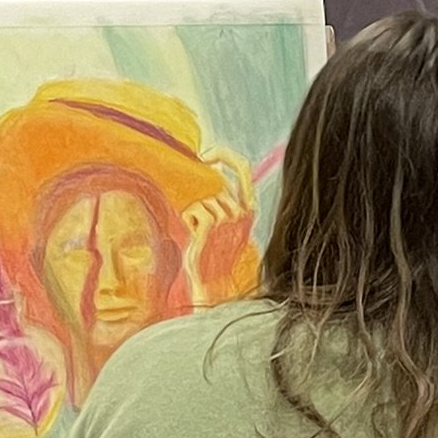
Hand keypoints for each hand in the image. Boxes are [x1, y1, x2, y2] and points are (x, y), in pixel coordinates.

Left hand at [182, 151, 254, 302]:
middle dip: (201, 199)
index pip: (242, 167)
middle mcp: (241, 212)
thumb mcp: (229, 225)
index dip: (225, 155)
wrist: (215, 282)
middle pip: (214, 185)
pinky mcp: (210, 226)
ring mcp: (226, 218)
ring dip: (194, 213)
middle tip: (200, 222)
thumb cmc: (217, 252)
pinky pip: (192, 210)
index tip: (207, 155)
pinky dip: (188, 220)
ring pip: (201, 199)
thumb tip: (211, 169)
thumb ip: (226, 200)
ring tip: (200, 234)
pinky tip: (194, 236)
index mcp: (249, 209)